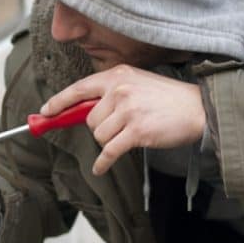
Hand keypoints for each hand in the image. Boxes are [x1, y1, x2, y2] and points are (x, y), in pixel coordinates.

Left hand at [41, 65, 204, 175]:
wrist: (198, 109)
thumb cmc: (168, 99)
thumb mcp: (138, 83)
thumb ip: (112, 92)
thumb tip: (82, 110)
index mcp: (117, 75)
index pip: (79, 88)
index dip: (59, 102)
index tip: (45, 111)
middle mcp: (120, 90)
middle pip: (88, 119)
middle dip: (99, 128)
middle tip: (120, 127)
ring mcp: (128, 110)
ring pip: (98, 136)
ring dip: (109, 142)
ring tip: (130, 135)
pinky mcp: (136, 131)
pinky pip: (109, 152)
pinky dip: (103, 163)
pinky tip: (101, 167)